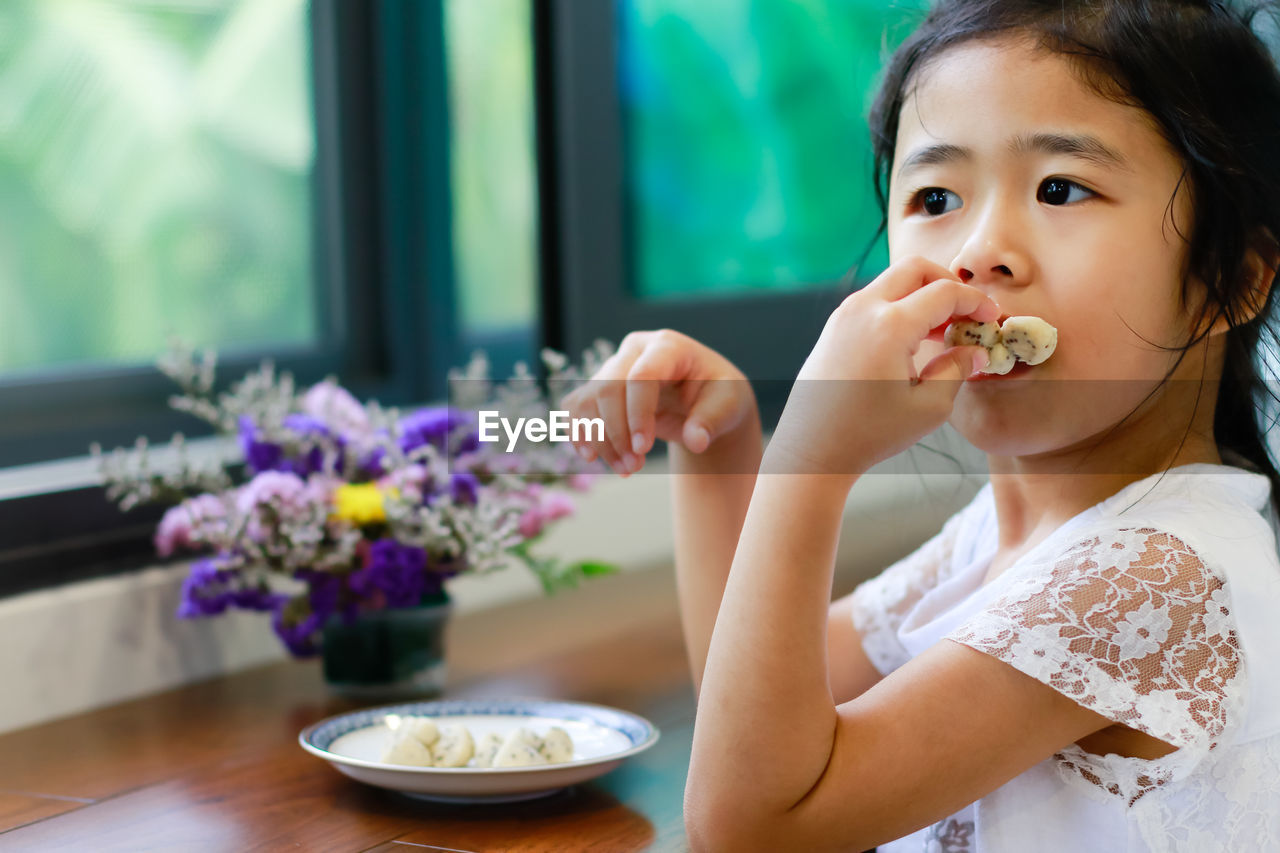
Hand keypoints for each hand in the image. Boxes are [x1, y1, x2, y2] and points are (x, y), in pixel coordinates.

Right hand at [559, 329, 757, 475]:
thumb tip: (696, 441)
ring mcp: (613, 366)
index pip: (641, 376)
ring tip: (625, 470)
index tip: (643, 449)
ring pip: (588, 401)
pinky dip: (580, 435)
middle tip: (634, 467)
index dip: (637, 414)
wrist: (704, 398)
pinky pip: (576, 408)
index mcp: (667, 346)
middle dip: (616, 434)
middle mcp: (634, 350)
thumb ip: (711, 421)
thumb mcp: (728, 405)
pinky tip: (593, 459)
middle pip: (607, 388)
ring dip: (599, 441)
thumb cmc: (717, 396)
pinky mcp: (600, 386)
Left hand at [765, 255, 999, 480]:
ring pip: (892, 282)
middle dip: (947, 283)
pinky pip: (874, 300)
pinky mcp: (834, 327)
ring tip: (942, 332)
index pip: (944, 292)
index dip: (976, 301)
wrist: (812, 447)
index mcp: (889, 326)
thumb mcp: (928, 408)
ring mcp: (844, 315)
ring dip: (921, 295)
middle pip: (915, 268)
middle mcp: (863, 309)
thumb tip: (974, 351)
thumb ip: (957, 370)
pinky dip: (899, 307)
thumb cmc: (869, 433)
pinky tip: (913, 340)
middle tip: (966, 313)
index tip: (992, 318)